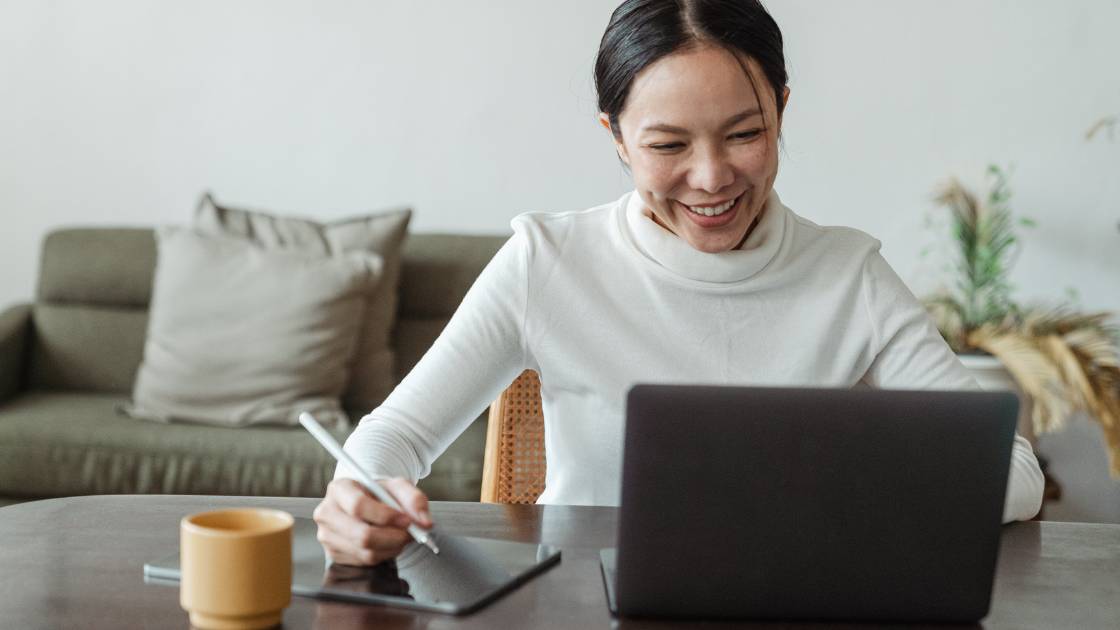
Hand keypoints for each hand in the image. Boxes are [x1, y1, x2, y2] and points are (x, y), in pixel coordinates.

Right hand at [313, 477, 433, 565]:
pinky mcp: (333, 554)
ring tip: (401, 535)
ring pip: (366, 552)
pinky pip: (365, 561)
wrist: (366, 503)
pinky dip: (384, 554)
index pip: (358, 506)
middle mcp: (327, 513)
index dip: (385, 516)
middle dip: (393, 537)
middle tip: (410, 533)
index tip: (407, 520)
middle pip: (361, 535)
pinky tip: (388, 542)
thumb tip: (424, 522)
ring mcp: (327, 536)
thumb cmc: (379, 493)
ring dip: (392, 547)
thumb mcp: (398, 486)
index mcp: (339, 489)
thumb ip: (414, 499)